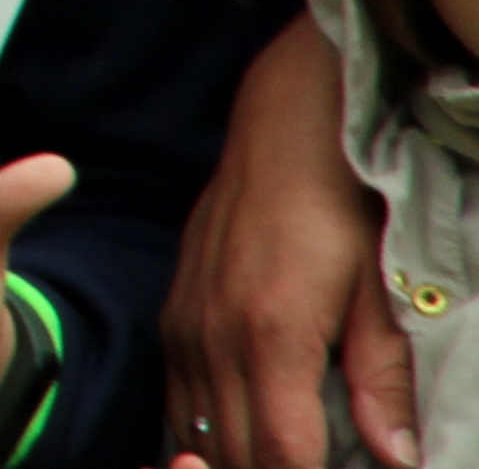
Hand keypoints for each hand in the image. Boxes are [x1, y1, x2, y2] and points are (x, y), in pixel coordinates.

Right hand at [167, 13, 415, 467]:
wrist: (280, 135)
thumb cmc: (338, 207)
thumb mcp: (377, 292)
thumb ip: (383, 379)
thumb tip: (398, 457)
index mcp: (271, 336)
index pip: (282, 454)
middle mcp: (213, 338)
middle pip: (233, 454)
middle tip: (311, 466)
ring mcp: (184, 327)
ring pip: (196, 434)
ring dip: (233, 462)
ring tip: (278, 459)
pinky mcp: (172, 317)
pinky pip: (176, 401)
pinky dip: (202, 434)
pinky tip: (234, 442)